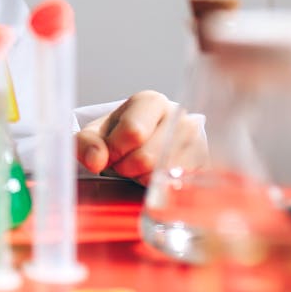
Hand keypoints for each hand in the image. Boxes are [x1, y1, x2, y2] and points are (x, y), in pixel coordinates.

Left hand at [75, 90, 205, 185]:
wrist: (147, 142)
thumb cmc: (121, 136)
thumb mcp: (96, 134)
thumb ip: (86, 143)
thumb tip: (95, 160)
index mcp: (151, 102)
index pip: (133, 132)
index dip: (114, 150)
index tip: (110, 153)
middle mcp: (179, 117)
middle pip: (147, 158)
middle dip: (127, 167)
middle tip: (124, 163)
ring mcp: (197, 142)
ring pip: (163, 176)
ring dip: (143, 179)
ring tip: (140, 167)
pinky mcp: (204, 167)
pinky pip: (178, 187)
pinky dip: (161, 188)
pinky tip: (156, 177)